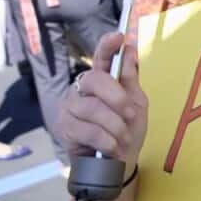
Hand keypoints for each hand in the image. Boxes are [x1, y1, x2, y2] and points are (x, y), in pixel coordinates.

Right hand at [55, 32, 147, 166]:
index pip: (101, 59)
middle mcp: (81, 89)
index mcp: (100, 81)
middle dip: (118, 98)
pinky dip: (108, 141)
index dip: (107, 47)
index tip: (120, 36)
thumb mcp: (136, 105)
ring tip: (123, 138)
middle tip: (130, 115)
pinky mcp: (64, 128)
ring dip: (116, 126)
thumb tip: (130, 49)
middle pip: (96, 80)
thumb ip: (131, 79)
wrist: (117, 164)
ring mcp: (70, 108)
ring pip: (94, 109)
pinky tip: (113, 147)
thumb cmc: (126, 131)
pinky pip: (90, 131)